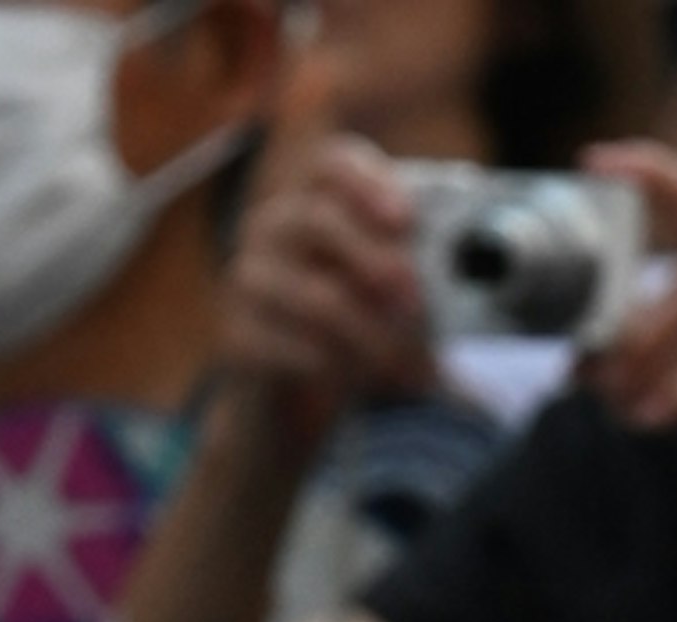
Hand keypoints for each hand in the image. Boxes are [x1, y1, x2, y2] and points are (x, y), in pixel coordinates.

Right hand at [211, 121, 431, 434]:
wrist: (290, 403)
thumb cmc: (352, 335)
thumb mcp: (389, 300)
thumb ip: (412, 275)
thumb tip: (439, 275)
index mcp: (312, 203)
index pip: (330, 164)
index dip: (367, 182)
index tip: (405, 220)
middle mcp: (272, 229)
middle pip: (315, 218)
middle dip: (373, 257)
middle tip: (414, 298)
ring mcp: (248, 280)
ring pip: (313, 295)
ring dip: (368, 333)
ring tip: (401, 368)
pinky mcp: (236, 335)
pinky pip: (288, 348)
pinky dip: (331, 368)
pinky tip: (353, 382)